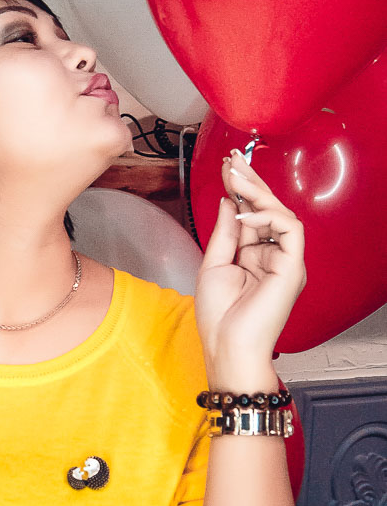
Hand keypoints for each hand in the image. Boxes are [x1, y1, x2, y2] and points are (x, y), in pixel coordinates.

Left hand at [194, 147, 305, 374]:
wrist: (227, 347)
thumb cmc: (219, 316)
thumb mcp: (214, 264)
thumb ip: (226, 232)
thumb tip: (230, 200)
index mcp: (255, 255)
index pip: (251, 214)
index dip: (241, 188)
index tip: (228, 166)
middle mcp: (273, 255)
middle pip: (267, 209)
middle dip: (250, 181)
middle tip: (234, 159)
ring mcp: (285, 261)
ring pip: (281, 214)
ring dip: (258, 192)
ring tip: (237, 176)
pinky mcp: (292, 267)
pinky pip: (290, 229)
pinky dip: (268, 215)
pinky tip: (245, 211)